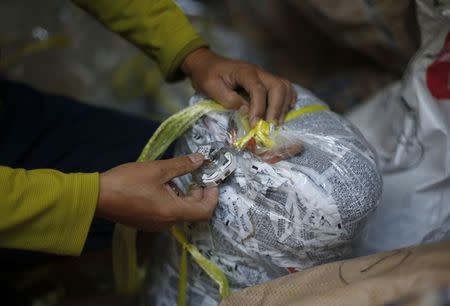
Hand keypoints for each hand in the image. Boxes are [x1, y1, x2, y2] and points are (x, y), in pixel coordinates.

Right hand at [96, 153, 218, 230]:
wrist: (97, 196)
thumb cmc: (127, 182)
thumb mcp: (157, 169)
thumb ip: (182, 165)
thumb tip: (200, 159)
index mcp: (173, 212)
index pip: (204, 211)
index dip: (213, 197)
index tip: (212, 182)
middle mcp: (167, 223)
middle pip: (193, 212)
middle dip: (199, 194)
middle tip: (197, 176)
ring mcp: (156, 225)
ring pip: (180, 212)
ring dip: (184, 196)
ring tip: (177, 178)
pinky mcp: (146, 223)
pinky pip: (168, 214)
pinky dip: (173, 201)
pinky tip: (163, 186)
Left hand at [182, 48, 295, 125]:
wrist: (206, 63)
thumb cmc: (207, 75)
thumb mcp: (212, 88)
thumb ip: (229, 99)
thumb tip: (246, 111)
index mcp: (244, 72)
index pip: (258, 89)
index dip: (259, 108)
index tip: (255, 125)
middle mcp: (259, 71)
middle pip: (278, 86)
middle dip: (276, 108)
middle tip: (270, 127)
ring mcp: (264, 75)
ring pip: (284, 86)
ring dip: (283, 105)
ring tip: (276, 123)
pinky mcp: (266, 80)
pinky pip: (284, 88)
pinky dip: (287, 100)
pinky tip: (281, 112)